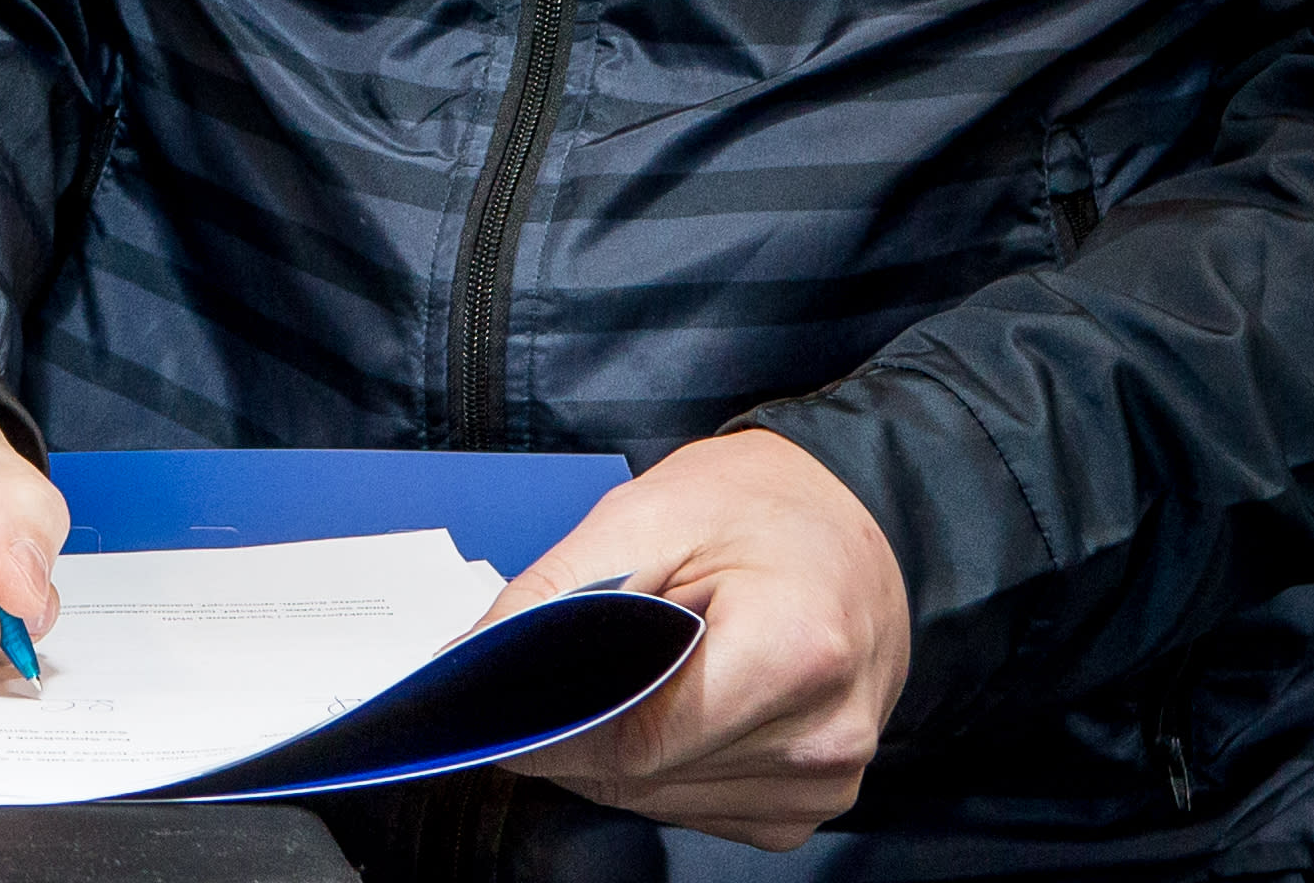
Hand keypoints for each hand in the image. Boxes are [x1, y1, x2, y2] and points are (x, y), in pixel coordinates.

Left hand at [488, 429, 907, 848]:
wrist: (848, 517)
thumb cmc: (754, 505)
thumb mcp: (641, 516)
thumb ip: (551, 597)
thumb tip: (465, 668)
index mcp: (796, 653)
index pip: (635, 743)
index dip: (552, 728)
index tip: (495, 707)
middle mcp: (823, 734)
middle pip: (644, 778)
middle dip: (583, 729)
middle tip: (569, 662)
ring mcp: (826, 780)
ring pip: (662, 800)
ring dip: (624, 749)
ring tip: (645, 664)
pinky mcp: (813, 801)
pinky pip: (700, 807)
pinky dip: (666, 764)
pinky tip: (680, 700)